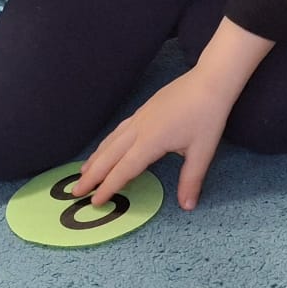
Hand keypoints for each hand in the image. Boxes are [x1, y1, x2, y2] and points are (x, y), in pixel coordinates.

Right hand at [75, 67, 236, 210]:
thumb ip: (191, 179)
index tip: (95, 202)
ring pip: (111, 141)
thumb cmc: (208, 115)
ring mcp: (139, 118)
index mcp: (150, 142)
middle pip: (108, 156)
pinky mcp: (143, 110)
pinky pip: (118, 130)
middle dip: (92, 175)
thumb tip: (188, 206)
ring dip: (96, 158)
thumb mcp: (203, 151)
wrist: (210, 81)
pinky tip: (106, 147)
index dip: (108, 187)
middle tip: (75, 191)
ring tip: (83, 172)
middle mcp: (139, 130)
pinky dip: (107, 142)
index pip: (123, 170)